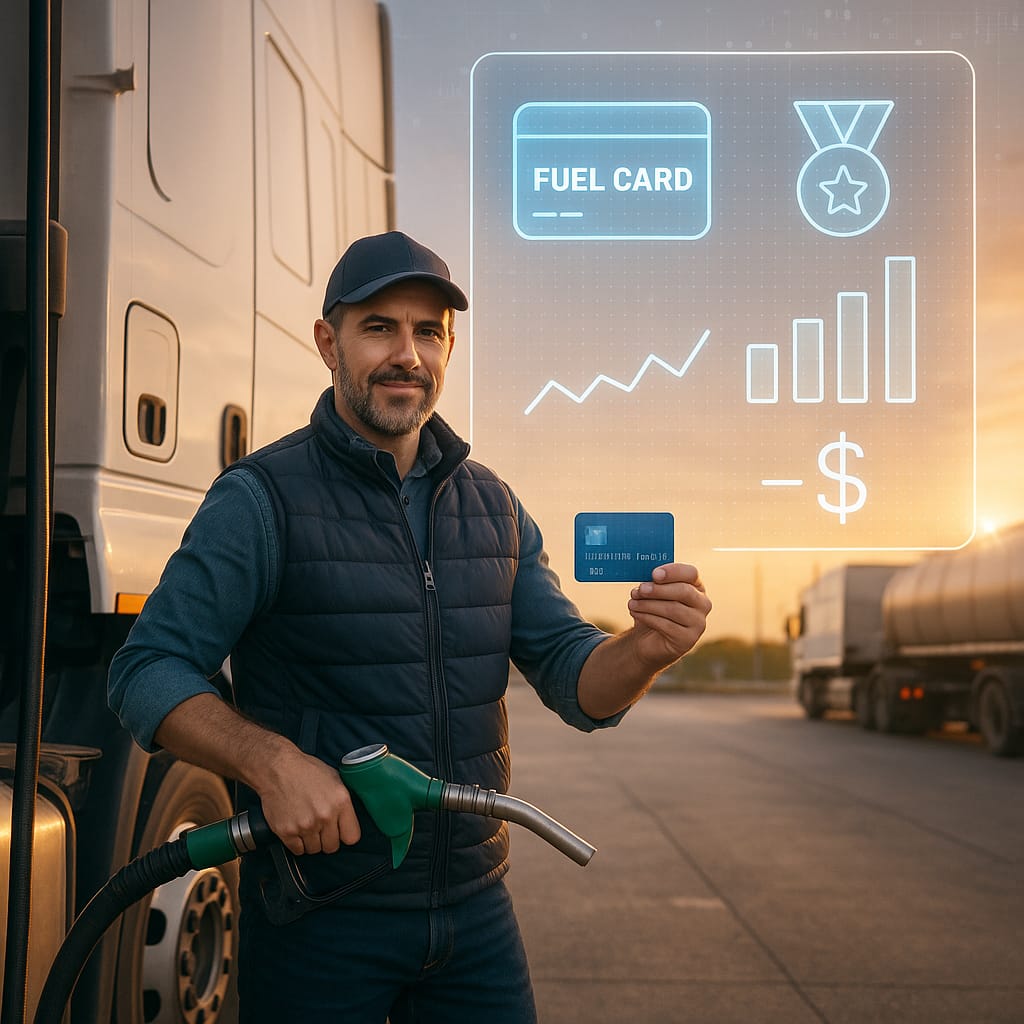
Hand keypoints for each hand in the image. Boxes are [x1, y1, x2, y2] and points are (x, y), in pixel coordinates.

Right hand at [258, 742, 361, 856]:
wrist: (277, 768)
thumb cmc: (305, 770)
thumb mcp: (334, 778)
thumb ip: (343, 801)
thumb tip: (349, 819)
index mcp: (340, 801)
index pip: (352, 837)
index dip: (345, 835)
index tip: (340, 832)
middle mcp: (325, 815)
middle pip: (332, 846)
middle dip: (327, 839)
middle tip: (320, 828)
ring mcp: (305, 825)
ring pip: (314, 850)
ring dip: (311, 841)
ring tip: (306, 825)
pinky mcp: (287, 831)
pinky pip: (297, 850)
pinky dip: (297, 843)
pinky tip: (296, 829)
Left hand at [626, 563, 710, 670]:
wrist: (650, 639)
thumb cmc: (653, 610)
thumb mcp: (653, 593)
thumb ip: (653, 583)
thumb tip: (647, 579)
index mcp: (696, 586)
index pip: (691, 573)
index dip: (673, 572)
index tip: (654, 574)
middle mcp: (702, 604)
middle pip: (684, 591)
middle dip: (659, 589)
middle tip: (641, 589)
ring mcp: (698, 623)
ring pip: (673, 609)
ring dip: (648, 605)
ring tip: (632, 603)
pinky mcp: (688, 639)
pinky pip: (667, 625)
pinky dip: (647, 617)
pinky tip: (635, 613)